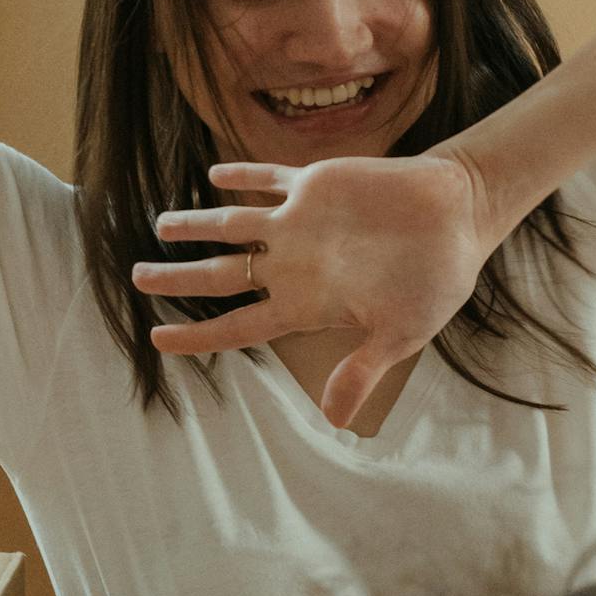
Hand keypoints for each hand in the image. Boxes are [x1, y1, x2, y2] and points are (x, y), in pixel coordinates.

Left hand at [131, 147, 500, 426]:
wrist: (458, 217)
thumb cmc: (434, 280)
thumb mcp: (400, 334)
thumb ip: (361, 371)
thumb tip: (337, 421)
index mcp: (307, 304)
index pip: (239, 325)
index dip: (198, 335)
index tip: (157, 339)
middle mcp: (294, 265)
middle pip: (221, 275)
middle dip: (177, 277)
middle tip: (137, 277)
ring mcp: (300, 224)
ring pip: (232, 225)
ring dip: (194, 224)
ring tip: (159, 223)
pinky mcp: (315, 186)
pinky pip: (267, 179)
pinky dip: (241, 176)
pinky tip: (212, 174)